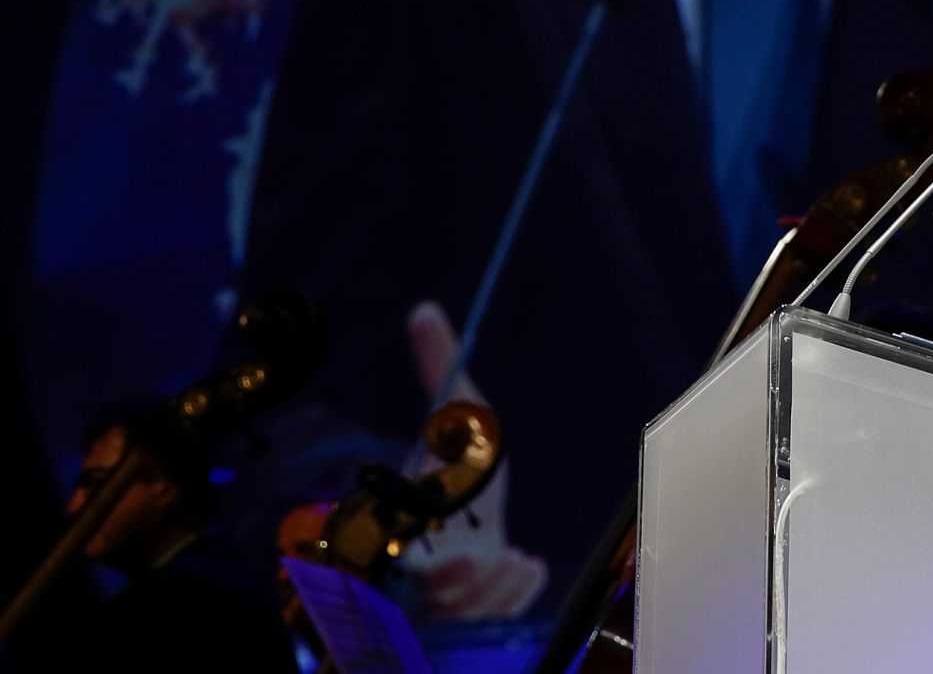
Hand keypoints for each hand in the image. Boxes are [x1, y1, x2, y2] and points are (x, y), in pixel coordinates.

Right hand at [400, 301, 548, 619]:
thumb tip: (425, 309)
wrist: (476, 522)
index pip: (402, 563)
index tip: (465, 553)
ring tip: (518, 561)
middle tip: (496, 561)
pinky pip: (495, 621)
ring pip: (468, 615)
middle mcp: (422, 573)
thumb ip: (438, 368)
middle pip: (435, 600)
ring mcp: (452, 601)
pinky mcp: (480, 616)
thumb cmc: (461, 469)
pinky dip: (515, 599)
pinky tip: (530, 568)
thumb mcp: (456, 418)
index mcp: (402, 532)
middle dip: (465, 588)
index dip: (430, 567)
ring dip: (496, 594)